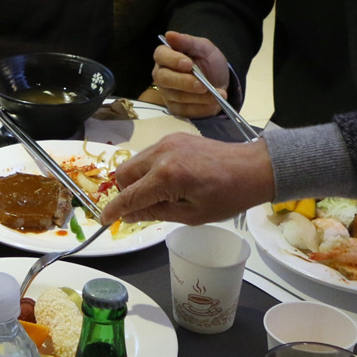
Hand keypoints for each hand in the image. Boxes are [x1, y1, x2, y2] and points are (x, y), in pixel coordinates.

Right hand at [101, 133, 274, 225]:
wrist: (252, 168)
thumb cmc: (228, 196)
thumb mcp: (192, 215)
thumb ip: (155, 213)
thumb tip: (129, 215)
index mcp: (166, 177)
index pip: (129, 196)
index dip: (113, 210)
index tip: (104, 220)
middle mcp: (161, 154)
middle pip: (123, 173)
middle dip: (125, 192)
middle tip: (141, 207)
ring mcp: (166, 142)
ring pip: (133, 162)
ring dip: (136, 180)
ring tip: (159, 194)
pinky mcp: (173, 137)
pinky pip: (148, 154)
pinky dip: (149, 168)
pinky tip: (169, 179)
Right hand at [151, 31, 231, 118]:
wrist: (218, 80)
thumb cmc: (208, 61)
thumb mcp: (204, 48)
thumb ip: (188, 41)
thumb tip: (169, 35)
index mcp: (165, 56)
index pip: (162, 56)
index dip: (173, 60)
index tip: (189, 64)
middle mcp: (161, 75)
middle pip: (165, 79)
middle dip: (185, 83)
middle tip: (203, 85)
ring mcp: (167, 93)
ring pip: (178, 96)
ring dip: (199, 97)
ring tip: (218, 95)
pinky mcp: (175, 108)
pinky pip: (186, 111)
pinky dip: (202, 108)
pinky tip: (214, 104)